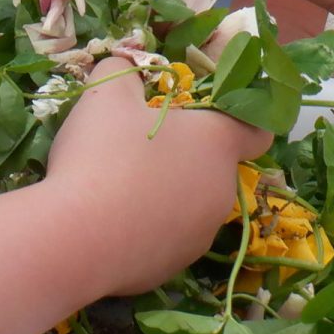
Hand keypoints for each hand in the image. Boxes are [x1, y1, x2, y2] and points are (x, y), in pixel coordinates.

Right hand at [44, 60, 269, 297]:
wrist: (76, 239)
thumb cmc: (101, 155)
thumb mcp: (105, 95)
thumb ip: (122, 71)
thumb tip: (126, 66)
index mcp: (217, 142)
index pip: (258, 130)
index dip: (241, 120)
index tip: (210, 116)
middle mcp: (221, 190)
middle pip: (213, 168)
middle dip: (184, 158)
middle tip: (138, 149)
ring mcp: (200, 234)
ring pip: (190, 206)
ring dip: (165, 195)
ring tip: (116, 190)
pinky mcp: (174, 267)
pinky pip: (165, 239)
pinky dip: (146, 230)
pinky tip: (108, 225)